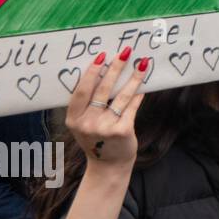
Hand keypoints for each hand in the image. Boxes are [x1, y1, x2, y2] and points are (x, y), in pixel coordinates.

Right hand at [66, 48, 148, 172]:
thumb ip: (88, 105)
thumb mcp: (84, 124)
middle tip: (125, 52)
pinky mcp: (122, 130)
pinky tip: (144, 87)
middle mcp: (87, 123)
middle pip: (102, 89)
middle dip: (115, 68)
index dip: (91, 73)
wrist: (109, 165)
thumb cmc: (97, 139)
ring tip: (142, 64)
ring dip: (133, 78)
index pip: (81, 91)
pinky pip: (132, 107)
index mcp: (73, 119)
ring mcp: (104, 127)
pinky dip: (139, 96)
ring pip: (121, 96)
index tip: (101, 56)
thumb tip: (103, 72)